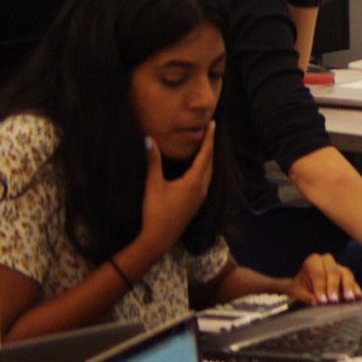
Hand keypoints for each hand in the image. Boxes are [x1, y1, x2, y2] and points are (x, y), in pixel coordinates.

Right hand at [140, 124, 215, 252]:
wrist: (160, 238)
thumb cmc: (155, 211)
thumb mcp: (153, 185)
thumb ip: (153, 161)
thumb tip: (148, 139)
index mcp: (194, 182)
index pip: (205, 155)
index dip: (208, 138)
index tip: (212, 124)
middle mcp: (202, 188)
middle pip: (210, 161)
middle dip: (210, 145)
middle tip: (209, 129)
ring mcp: (201, 196)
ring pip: (209, 171)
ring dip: (208, 156)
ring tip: (206, 144)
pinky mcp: (196, 202)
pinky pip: (205, 179)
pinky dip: (205, 167)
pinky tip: (199, 166)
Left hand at [289, 253, 360, 304]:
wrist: (306, 285)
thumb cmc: (302, 287)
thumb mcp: (299, 292)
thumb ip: (307, 297)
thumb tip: (317, 302)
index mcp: (313, 261)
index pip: (318, 274)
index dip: (320, 287)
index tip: (322, 301)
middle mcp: (327, 260)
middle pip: (333, 272)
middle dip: (334, 287)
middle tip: (334, 301)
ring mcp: (339, 266)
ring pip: (346, 274)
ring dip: (348, 287)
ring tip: (349, 299)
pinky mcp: (347, 274)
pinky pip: (353, 280)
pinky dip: (355, 288)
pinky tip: (357, 296)